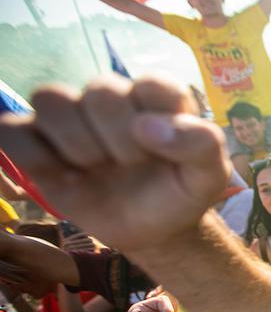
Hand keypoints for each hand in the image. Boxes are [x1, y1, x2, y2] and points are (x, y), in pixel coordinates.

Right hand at [0, 75, 230, 252]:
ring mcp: (74, 121)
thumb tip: (149, 126)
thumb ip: (201, 143)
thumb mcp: (210, 175)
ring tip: (93, 169)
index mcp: (158, 99)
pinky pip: (13, 131)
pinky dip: (34, 156)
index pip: (150, 82)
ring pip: (50, 97)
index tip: (156, 145)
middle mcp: (114, 101)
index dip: (151, 114)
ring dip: (74, 141)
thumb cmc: (181, 192)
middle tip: (129, 164)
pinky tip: (65, 178)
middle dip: (116, 135)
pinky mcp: (41, 145)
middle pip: (99, 89)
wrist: (154, 229)